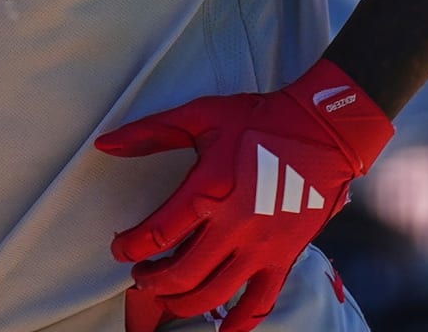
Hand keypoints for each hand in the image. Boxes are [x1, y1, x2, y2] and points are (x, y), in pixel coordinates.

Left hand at [98, 60, 392, 331]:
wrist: (322, 132)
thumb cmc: (258, 121)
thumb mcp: (201, 116)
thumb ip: (151, 132)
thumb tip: (105, 145)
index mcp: (208, 189)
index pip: (158, 233)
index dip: (131, 248)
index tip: (121, 248)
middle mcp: (234, 225)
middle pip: (182, 274)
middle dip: (153, 281)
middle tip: (142, 276)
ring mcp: (262, 246)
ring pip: (214, 294)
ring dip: (183, 302)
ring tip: (169, 295)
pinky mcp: (284, 257)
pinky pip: (260, 303)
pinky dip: (239, 324)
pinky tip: (222, 330)